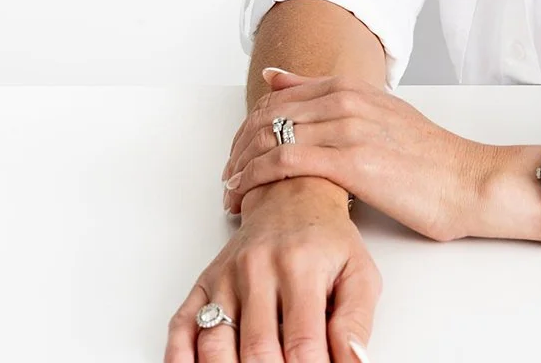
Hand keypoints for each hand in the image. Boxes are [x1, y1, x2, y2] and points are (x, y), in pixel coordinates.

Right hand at [164, 175, 379, 362]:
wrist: (293, 194)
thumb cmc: (328, 240)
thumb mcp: (359, 272)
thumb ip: (355, 321)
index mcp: (302, 266)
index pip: (302, 343)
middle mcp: (258, 269)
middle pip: (256, 350)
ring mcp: (226, 276)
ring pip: (215, 344)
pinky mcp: (204, 282)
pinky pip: (182, 327)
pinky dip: (181, 358)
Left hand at [222, 68, 493, 242]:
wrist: (470, 181)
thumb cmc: (431, 160)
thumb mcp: (382, 116)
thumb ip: (333, 99)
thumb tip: (279, 79)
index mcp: (354, 87)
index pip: (280, 96)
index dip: (249, 126)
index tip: (238, 155)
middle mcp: (348, 99)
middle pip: (268, 115)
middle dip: (238, 148)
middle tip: (227, 178)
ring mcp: (350, 127)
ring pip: (272, 136)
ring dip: (240, 167)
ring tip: (230, 194)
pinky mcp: (353, 161)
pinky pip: (287, 161)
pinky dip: (257, 178)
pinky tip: (246, 197)